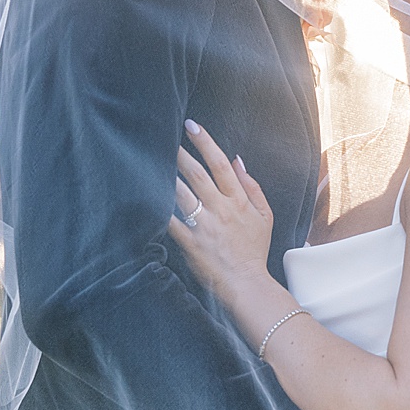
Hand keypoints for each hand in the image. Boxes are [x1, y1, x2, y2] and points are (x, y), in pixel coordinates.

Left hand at [166, 120, 273, 306]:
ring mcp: (205, 226)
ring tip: (151, 159)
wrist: (247, 283)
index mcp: (239, 201)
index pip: (221, 164)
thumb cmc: (254, 250)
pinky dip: (158, 208)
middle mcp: (221, 209)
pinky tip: (145, 194)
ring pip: (182, 193)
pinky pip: (171, 221)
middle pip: (197, 174)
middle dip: (180, 152)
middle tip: (163, 135)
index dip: (205, 142)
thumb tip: (238, 160)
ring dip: (167, 174)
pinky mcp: (191, 242)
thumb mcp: (264, 215)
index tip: (191, 126)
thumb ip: (252, 186)